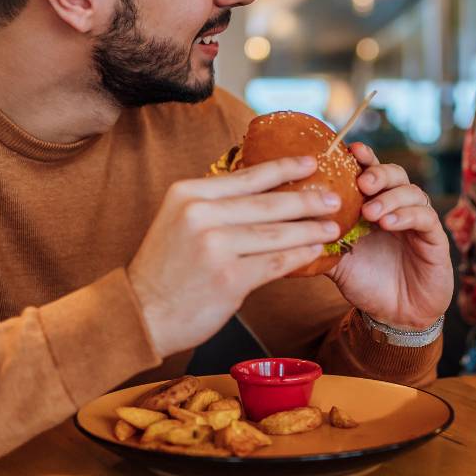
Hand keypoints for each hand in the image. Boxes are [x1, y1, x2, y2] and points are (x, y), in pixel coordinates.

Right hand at [129, 156, 341, 357]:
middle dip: (307, 200)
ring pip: (276, 233)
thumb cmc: (165, 268)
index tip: (311, 162)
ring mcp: (215, 246)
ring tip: (332, 226)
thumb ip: (215, 204)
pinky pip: (276, 263)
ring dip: (310, 230)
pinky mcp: (229, 279)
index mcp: (189, 193)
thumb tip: (263, 191)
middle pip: (268, 203)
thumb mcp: (179, 220)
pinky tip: (316, 252)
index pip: (247, 176)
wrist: (140, 313)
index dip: (284, 168)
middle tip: (334, 198)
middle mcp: (200, 214)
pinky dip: (300, 256)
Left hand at [328, 143, 451, 329]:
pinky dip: (407, 216)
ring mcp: (418, 221)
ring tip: (371, 212)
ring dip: (390, 198)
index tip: (350, 149)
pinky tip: (389, 223)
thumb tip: (283, 228)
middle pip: (395, 174)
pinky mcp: (435, 239)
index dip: (363, 157)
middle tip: (362, 182)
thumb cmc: (366, 282)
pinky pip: (425, 218)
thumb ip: (318, 241)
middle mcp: (398, 207)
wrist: (394, 316)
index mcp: (375, 205)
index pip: (371, 172)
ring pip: (412, 193)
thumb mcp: (336, 260)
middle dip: (378, 173)